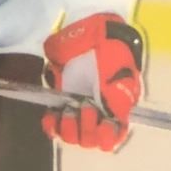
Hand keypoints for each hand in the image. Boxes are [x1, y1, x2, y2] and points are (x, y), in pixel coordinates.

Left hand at [42, 14, 143, 151]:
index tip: (104, 123)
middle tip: (85, 107)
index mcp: (117, 107)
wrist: (87, 30)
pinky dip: (51, 125)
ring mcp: (77, 109)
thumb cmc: (107, 46)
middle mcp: (98, 113)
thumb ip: (119, 94)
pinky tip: (51, 117)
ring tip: (68, 110)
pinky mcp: (59, 104)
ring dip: (70, 128)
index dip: (108, 134)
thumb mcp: (119, 68)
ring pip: (73, 136)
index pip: (114, 135)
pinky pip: (54, 126)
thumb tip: (115, 113)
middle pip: (91, 140)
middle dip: (87, 129)